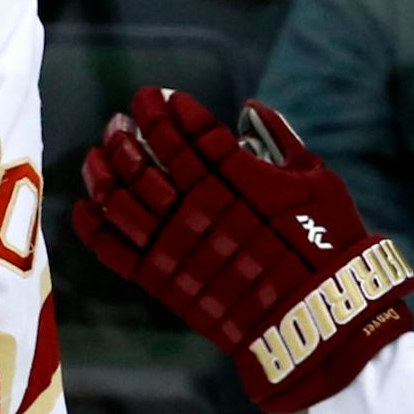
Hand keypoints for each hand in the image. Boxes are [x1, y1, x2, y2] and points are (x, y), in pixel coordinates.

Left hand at [73, 89, 413, 412]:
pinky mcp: (164, 281)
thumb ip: (282, 141)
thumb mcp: (318, 182)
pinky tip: (84, 206)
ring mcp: (178, 243)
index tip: (158, 97)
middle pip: (150, 158)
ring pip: (123, 198)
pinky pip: (115, 250)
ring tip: (98, 152)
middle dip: (131, 132)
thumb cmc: (329, 247)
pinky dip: (93, 227)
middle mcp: (202, 204)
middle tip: (121, 120)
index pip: (192, 132)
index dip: (169, 110)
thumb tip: (252, 108)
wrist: (318, 317)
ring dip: (105, 170)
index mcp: (239, 175)